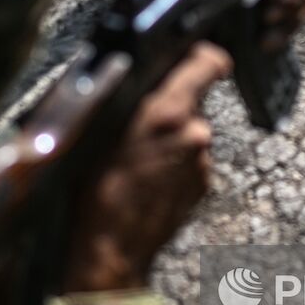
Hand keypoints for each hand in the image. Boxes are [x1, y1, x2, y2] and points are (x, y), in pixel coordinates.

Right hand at [64, 43, 233, 290]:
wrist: (111, 249)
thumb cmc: (95, 189)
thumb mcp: (100, 130)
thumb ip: (128, 96)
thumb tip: (142, 74)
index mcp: (168, 111)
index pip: (208, 62)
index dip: (204, 56)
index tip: (196, 55)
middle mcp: (195, 132)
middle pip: (193, 101)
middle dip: (172, 107)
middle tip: (139, 125)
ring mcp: (203, 161)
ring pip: (190, 133)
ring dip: (172, 138)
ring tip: (138, 160)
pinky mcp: (204, 184)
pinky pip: (190, 160)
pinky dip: (174, 164)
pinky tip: (148, 179)